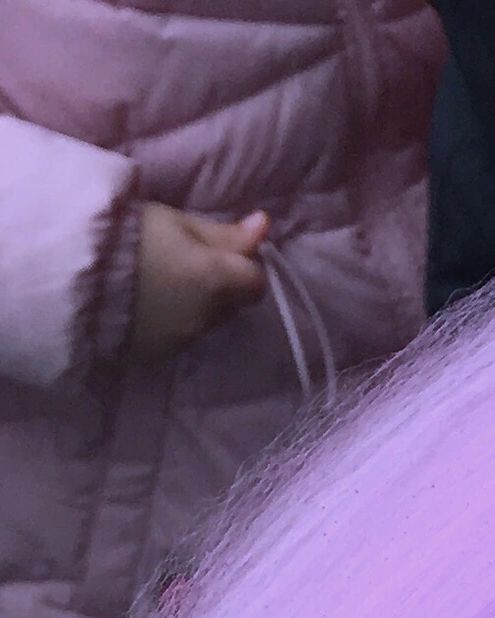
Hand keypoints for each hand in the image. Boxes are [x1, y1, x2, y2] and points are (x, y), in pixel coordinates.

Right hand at [127, 204, 268, 362]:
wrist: (63, 272)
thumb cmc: (119, 233)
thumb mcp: (172, 220)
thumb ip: (222, 233)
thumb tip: (265, 227)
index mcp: (216, 281)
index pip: (255, 281)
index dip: (242, 264)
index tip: (215, 249)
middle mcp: (207, 318)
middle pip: (232, 305)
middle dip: (218, 286)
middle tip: (181, 260)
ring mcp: (183, 341)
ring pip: (206, 323)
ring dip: (194, 305)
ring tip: (156, 281)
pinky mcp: (159, 354)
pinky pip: (179, 336)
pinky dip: (171, 320)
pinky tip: (143, 302)